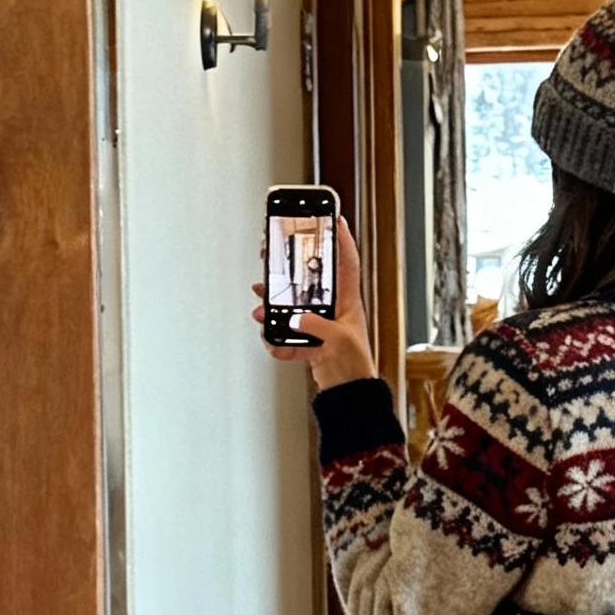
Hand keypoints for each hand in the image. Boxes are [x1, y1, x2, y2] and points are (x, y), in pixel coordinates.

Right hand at [252, 213, 375, 387]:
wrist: (348, 395)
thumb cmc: (354, 367)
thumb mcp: (339, 342)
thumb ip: (317, 327)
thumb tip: (297, 318)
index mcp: (348, 302)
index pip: (346, 263)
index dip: (342, 240)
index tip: (334, 219)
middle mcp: (334, 309)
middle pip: (310, 280)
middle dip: (290, 269)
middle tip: (273, 256)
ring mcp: (320, 324)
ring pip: (292, 306)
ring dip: (274, 306)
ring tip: (260, 306)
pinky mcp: (310, 342)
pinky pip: (287, 336)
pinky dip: (277, 341)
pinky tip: (273, 344)